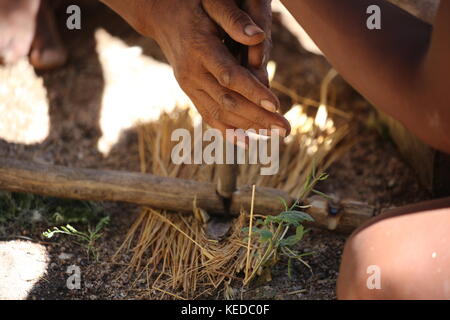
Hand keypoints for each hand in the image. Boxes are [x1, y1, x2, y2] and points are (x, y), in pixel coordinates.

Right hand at [101, 0, 289, 138]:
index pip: (229, 76)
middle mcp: (192, 73)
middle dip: (258, 117)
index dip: (253, 92)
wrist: (162, 16)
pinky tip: (246, 142)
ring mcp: (189, 85)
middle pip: (227, 101)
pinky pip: (208, 116)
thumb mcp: (212, 2)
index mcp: (200, 49)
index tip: (277, 105)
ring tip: (274, 136)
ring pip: (219, 113)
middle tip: (285, 129)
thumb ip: (234, 19)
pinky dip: (227, 131)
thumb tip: (258, 35)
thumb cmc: (193, 5)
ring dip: (248, 127)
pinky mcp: (190, 92)